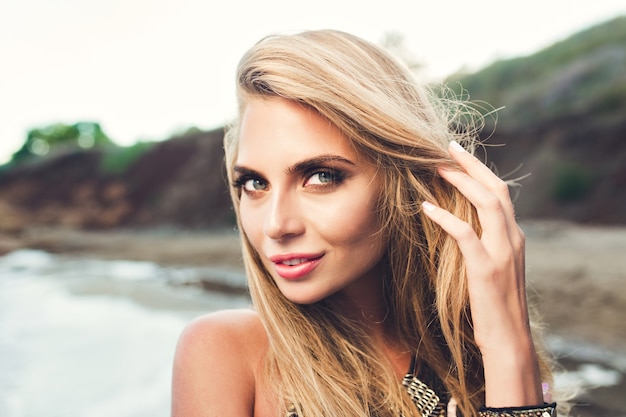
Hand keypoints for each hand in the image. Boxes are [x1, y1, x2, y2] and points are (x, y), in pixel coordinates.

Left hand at [421, 140, 542, 405]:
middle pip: (496, 189)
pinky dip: (445, 217)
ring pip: (487, 204)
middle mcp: (512, 239)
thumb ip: (485, 245)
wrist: (506, 338)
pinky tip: (425, 208)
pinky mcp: (485, 268)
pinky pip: (465, 234)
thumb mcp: (495, 269)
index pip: (500, 193)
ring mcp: (502, 253)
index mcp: (514, 237)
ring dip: (461, 182)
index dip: (479, 170)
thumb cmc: (494, 305)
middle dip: (472, 165)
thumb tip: (462, 226)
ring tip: (436, 170)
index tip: (457, 154)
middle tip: (447, 147)